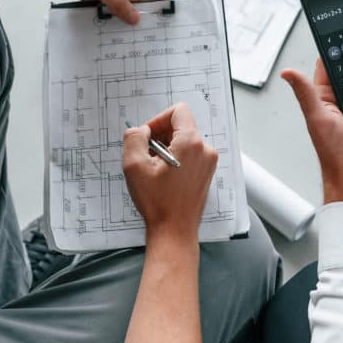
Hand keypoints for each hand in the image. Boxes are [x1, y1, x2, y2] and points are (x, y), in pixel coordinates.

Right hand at [122, 103, 218, 243]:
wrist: (174, 231)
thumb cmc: (158, 203)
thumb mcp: (134, 165)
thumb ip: (134, 138)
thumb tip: (141, 131)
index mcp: (191, 143)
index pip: (178, 111)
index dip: (158, 120)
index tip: (148, 138)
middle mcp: (205, 150)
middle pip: (181, 126)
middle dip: (161, 136)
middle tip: (148, 157)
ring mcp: (208, 162)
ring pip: (185, 141)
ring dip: (167, 149)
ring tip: (155, 170)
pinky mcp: (207, 173)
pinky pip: (190, 154)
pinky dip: (176, 159)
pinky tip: (164, 177)